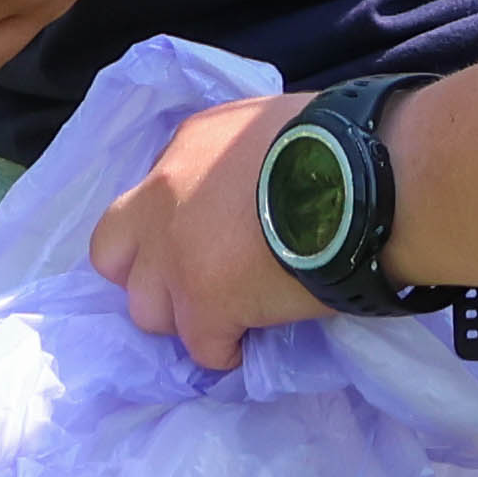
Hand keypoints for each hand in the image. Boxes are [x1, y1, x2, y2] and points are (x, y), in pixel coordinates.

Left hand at [90, 87, 325, 371]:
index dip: (166, 230)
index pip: (143, 201)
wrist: (362, 179)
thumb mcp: (267, 126)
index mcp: (183, 150)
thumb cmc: (336, 144)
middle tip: (193, 284)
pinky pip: (202, 348)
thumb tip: (247, 186)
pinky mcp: (206, 305)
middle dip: (148, 275)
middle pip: (115, 257)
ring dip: (186, 316)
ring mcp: (176, 258)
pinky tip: (253, 339)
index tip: (200, 242)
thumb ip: (235, 158)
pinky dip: (226, 350)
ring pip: (149, 311)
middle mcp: (161, 202)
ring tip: (230, 315)